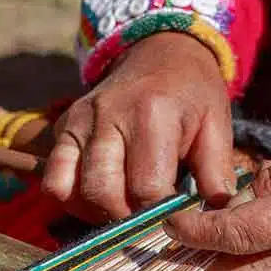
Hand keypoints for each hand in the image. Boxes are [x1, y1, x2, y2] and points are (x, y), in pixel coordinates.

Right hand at [43, 32, 234, 220]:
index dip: (161, 213)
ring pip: (72, 189)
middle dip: (126, 217)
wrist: (160, 52)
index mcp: (151, 114)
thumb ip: (216, 169)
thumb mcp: (216, 123)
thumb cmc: (192, 93)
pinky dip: (71, 198)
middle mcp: (108, 115)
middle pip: (104, 191)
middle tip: (148, 217)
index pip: (147, 186)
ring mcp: (80, 121)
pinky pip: (53, 179)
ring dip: (97, 211)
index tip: (174, 217)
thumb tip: (217, 212)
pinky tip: (99, 197)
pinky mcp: (63, 127)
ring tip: (124, 208)